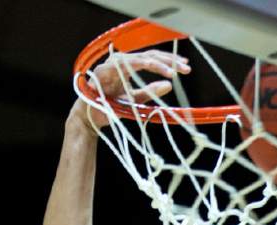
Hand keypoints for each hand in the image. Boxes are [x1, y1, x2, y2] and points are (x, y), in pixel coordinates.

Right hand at [74, 48, 190, 129]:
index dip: (170, 62)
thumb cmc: (110, 107)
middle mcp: (122, 61)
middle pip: (150, 54)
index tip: (185, 68)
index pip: (153, 59)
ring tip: (173, 71)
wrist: (90, 118)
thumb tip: (169, 85)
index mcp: (129, 66)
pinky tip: (153, 66)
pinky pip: (126, 63)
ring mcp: (113, 63)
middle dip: (169, 60)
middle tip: (185, 67)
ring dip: (158, 63)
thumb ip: (150, 91)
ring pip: (140, 57)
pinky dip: (140, 64)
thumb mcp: (135, 101)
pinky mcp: (106, 69)